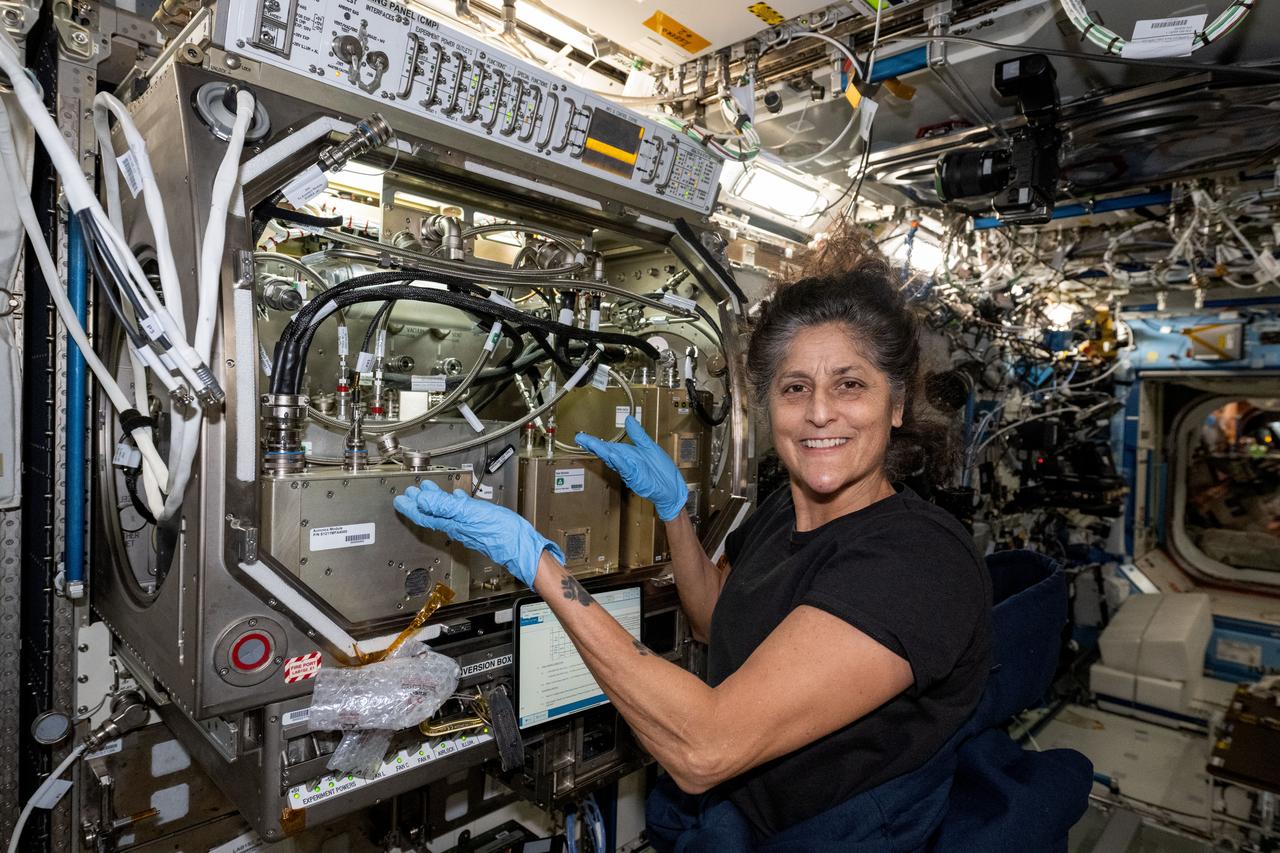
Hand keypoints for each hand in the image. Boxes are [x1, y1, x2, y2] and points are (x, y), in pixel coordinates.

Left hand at [394, 480, 563, 587]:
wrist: (522, 548)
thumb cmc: (502, 533)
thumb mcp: (471, 513)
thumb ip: (445, 506)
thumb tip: (422, 501)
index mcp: (453, 524)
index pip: (425, 515)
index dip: (410, 507)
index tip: (400, 499)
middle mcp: (458, 527)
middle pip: (432, 515)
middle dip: (419, 504)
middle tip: (409, 493)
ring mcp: (469, 527)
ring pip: (445, 514)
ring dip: (435, 502)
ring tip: (429, 492)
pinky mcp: (480, 526)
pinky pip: (461, 513)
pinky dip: (456, 504)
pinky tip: (459, 499)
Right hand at [575, 415, 687, 521]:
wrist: (671, 488)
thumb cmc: (661, 471)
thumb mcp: (649, 447)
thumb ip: (638, 435)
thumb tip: (628, 419)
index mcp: (627, 455)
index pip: (608, 447)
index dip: (595, 442)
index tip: (583, 437)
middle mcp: (625, 463)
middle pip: (606, 453)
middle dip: (593, 446)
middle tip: (580, 438)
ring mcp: (629, 471)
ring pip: (613, 460)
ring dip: (602, 452)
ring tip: (592, 444)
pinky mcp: (636, 477)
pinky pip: (626, 468)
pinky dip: (619, 462)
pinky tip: (613, 455)